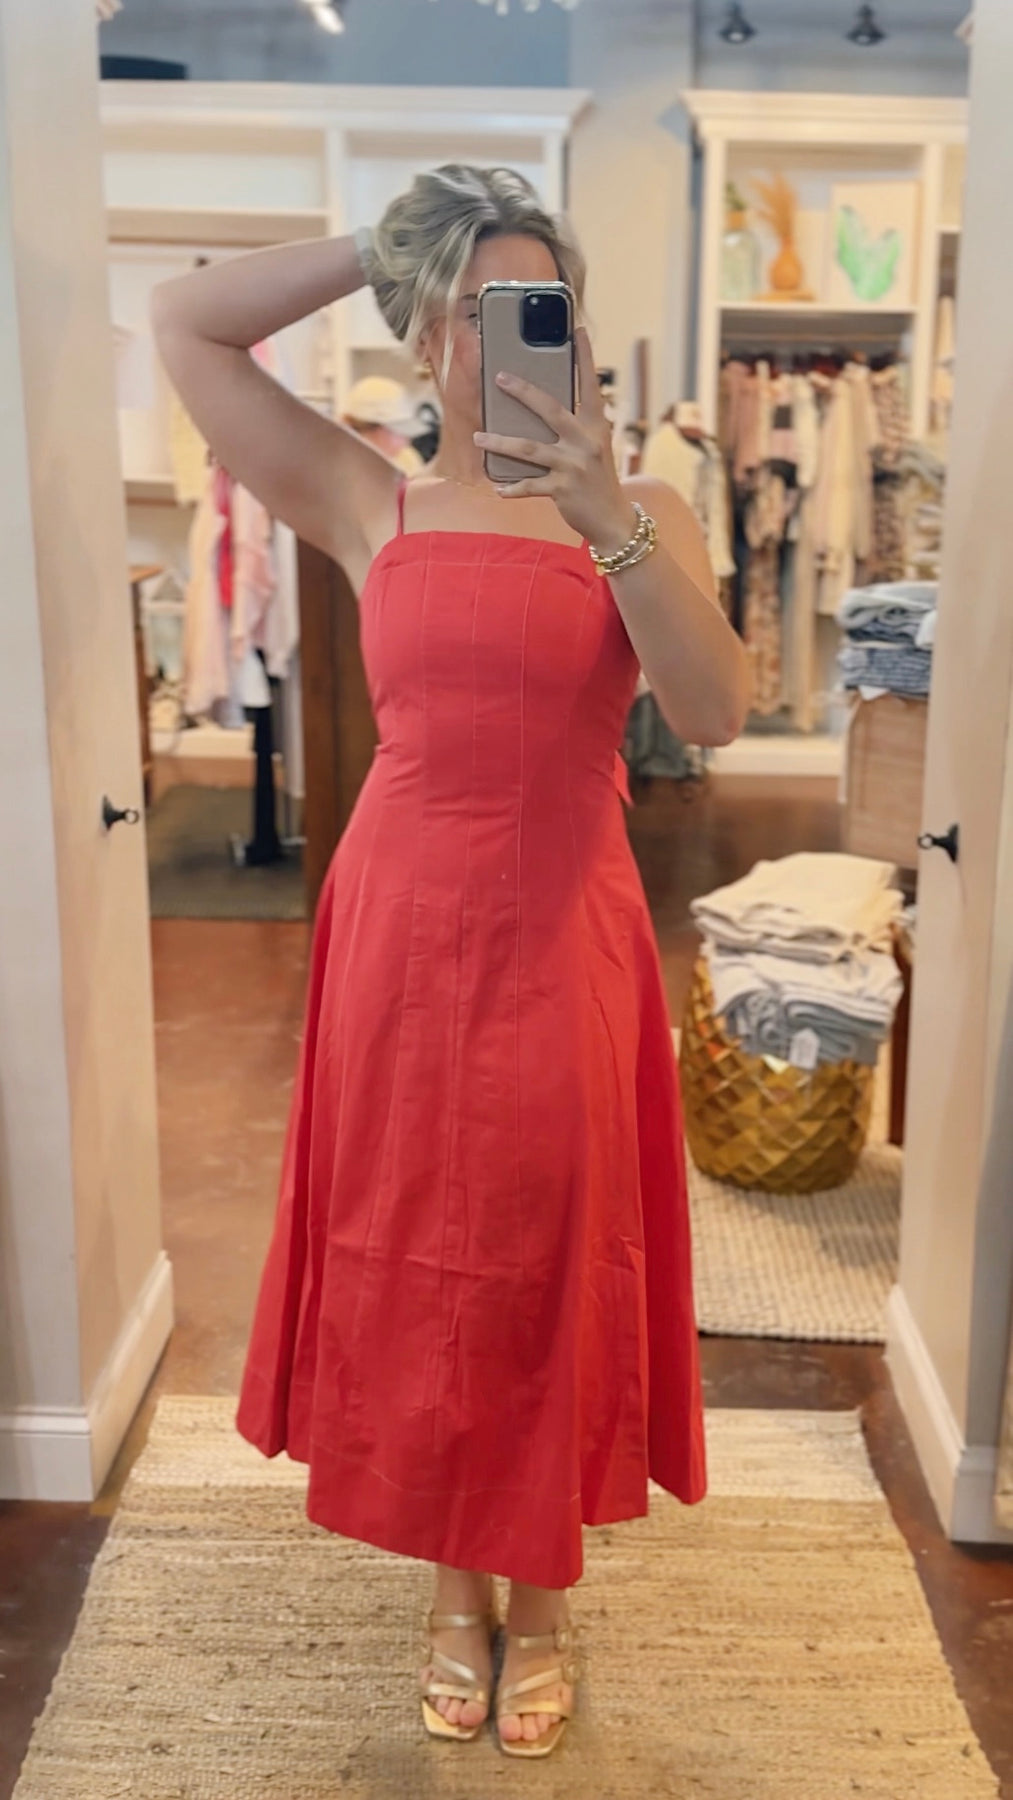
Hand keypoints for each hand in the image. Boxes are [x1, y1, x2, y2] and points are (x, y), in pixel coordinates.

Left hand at [473, 327, 636, 550]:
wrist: (613, 520)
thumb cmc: (598, 479)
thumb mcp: (594, 448)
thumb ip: (574, 429)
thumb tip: (537, 410)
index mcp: (596, 426)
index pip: (590, 385)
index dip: (585, 357)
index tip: (577, 330)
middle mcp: (586, 442)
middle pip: (550, 409)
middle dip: (523, 391)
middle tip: (499, 377)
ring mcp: (573, 466)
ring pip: (528, 448)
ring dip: (499, 441)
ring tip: (478, 436)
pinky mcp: (562, 490)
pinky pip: (529, 486)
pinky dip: (512, 488)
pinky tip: (498, 488)